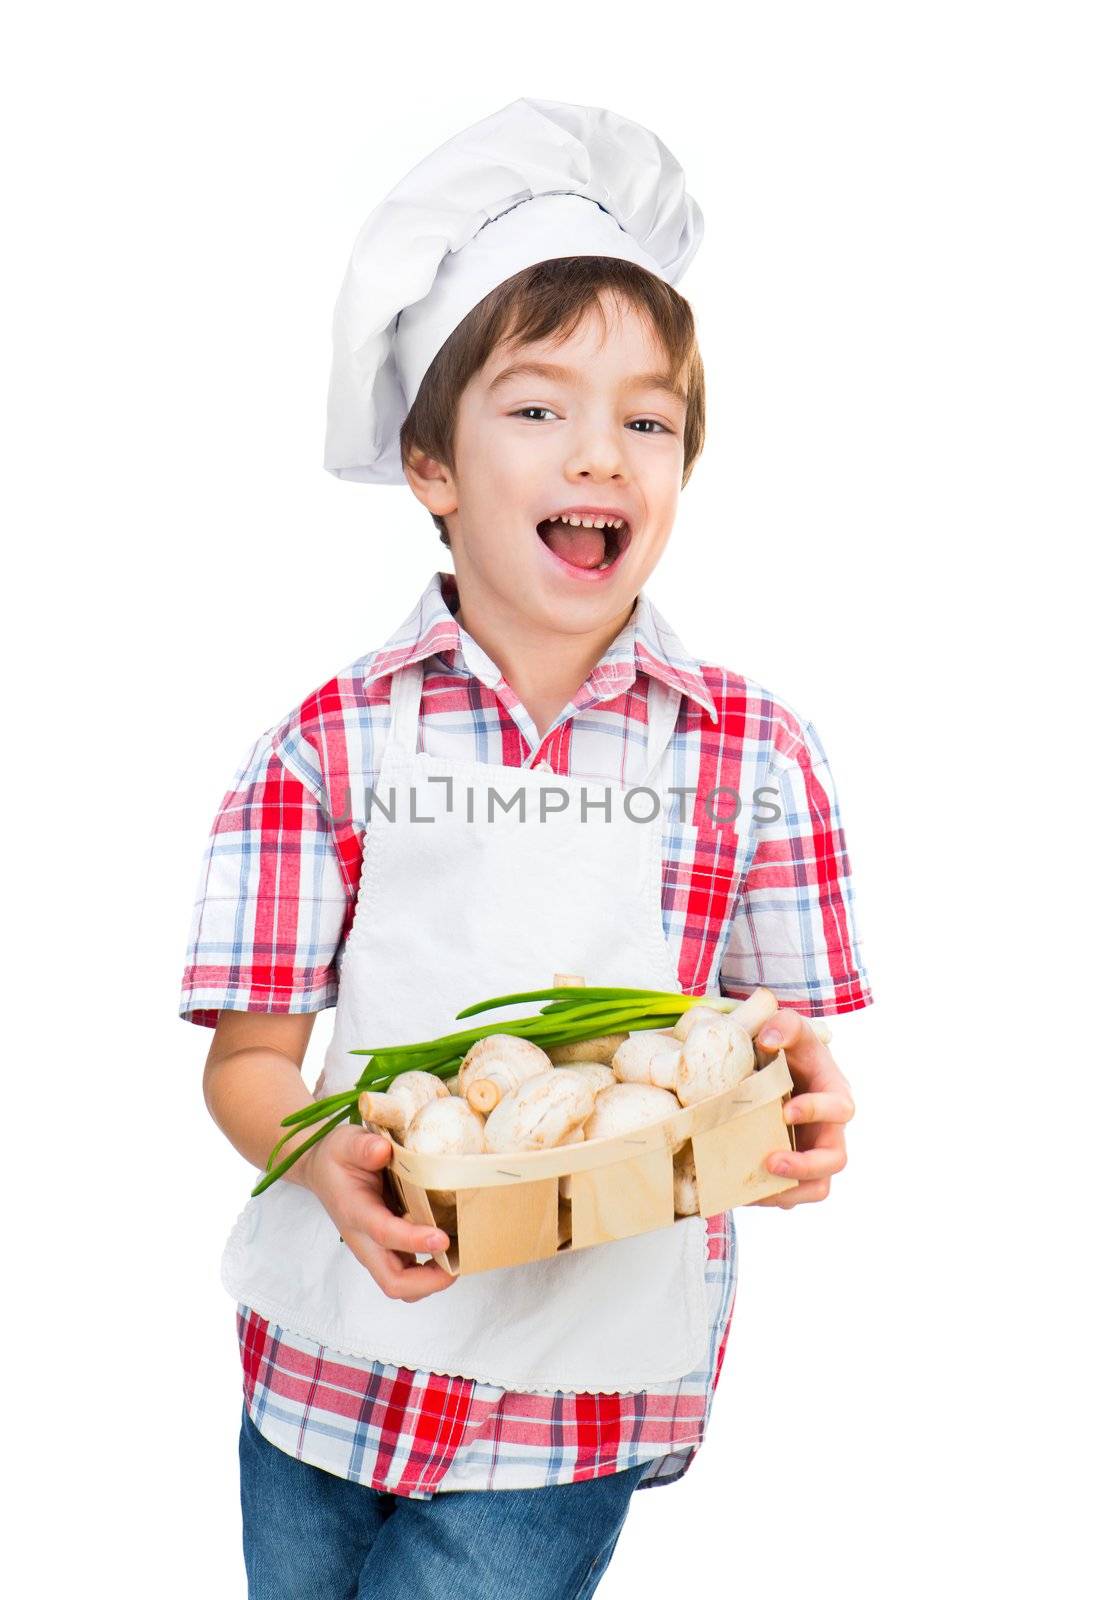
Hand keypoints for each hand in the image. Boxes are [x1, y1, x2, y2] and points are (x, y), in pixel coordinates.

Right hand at [299, 1125, 456, 1299]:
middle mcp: (364, 1240)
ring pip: (401, 1284)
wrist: (324, 1171)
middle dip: (428, 1281)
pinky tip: (450, 1251)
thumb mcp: (346, 1142)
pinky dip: (429, 1272)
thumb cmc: (338, 1158)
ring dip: (431, 1280)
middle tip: (458, 1264)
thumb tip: (383, 1150)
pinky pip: (407, 1273)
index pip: (384, 1234)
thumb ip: (362, 1146)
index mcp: (355, 1212)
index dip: (414, 1240)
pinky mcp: (385, 1250)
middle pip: (393, 1282)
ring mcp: (375, 1249)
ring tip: (459, 1259)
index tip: (443, 1238)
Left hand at [750, 1009, 854, 1207]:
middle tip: (771, 1161)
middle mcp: (830, 1130)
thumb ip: (784, 1025)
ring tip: (756, 1189)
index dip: (817, 1112)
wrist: (776, 1070)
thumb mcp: (790, 1029)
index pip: (840, 1109)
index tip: (787, 1111)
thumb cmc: (789, 1050)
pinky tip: (741, 1192)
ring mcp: (814, 1153)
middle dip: (805, 1165)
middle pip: (835, 1159)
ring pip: (818, 1187)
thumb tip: (768, 1040)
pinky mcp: (796, 1171)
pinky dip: (770, 1197)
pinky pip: (791, 1195)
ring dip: (790, 1190)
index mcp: (834, 1094)